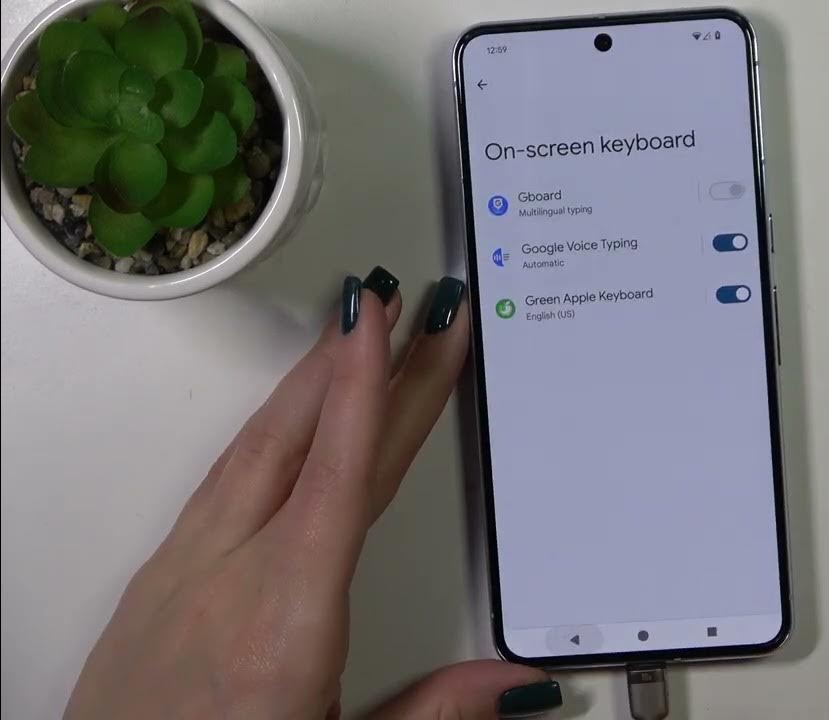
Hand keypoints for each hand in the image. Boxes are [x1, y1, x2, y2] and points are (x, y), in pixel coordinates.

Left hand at [64, 269, 561, 719]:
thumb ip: (434, 711)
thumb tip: (516, 688)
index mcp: (287, 619)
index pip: (340, 475)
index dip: (366, 387)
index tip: (382, 317)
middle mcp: (231, 578)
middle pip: (308, 442)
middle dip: (362, 361)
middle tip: (407, 301)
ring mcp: (184, 570)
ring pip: (256, 446)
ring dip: (311, 382)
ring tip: (354, 334)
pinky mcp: (158, 577)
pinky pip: (221, 477)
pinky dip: (267, 427)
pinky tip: (286, 417)